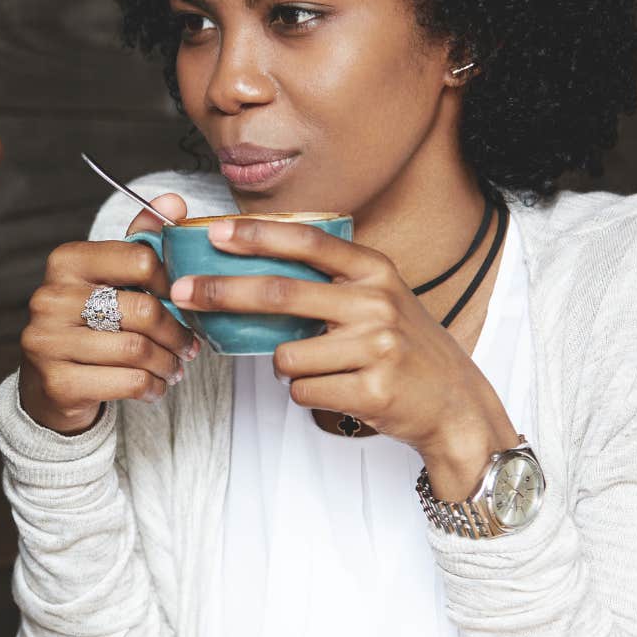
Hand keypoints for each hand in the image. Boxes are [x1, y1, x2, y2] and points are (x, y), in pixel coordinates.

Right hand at [17, 193, 200, 433]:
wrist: (49, 384)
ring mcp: (48, 341)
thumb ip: (142, 240)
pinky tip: (156, 386)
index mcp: (66, 262)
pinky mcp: (58, 382)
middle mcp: (50, 297)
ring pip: (137, 349)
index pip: (140, 259)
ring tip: (175, 366)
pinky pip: (126, 382)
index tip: (182, 300)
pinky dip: (152, 387)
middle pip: (142, 309)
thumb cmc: (88, 323)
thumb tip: (174, 203)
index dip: (173, 283)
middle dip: (176, 332)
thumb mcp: (111, 277)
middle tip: (189, 345)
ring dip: (167, 363)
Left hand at [166, 217, 517, 497]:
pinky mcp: (372, 390)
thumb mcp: (379, 297)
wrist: (455, 404)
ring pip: (286, 356)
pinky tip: (342, 390)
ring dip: (289, 368)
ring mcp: (376, 346)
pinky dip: (309, 394)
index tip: (216, 232)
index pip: (308, 242)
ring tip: (327, 369)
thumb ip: (331, 280)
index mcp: (375, 271)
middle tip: (181, 292)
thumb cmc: (404, 347)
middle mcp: (376, 302)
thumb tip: (251, 266)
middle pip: (280, 294)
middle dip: (222, 292)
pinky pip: (303, 391)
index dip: (258, 235)